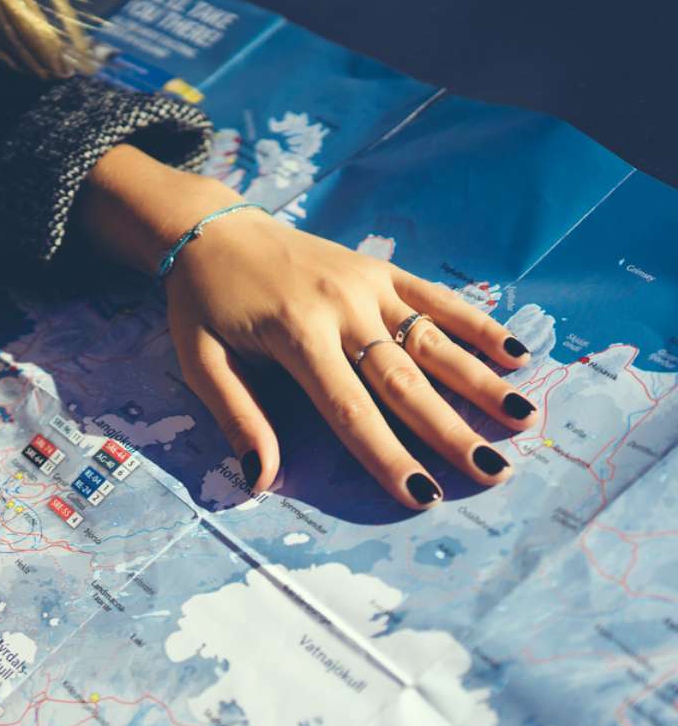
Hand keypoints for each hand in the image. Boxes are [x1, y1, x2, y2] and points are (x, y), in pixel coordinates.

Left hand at [79, 146, 538, 508]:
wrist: (213, 229)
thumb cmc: (203, 304)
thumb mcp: (201, 361)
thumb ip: (237, 417)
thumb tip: (260, 480)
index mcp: (296, 335)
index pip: (349, 408)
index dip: (387, 455)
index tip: (422, 496)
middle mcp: (341, 308)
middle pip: (404, 379)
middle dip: (450, 429)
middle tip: (494, 472)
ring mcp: (367, 284)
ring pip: (431, 339)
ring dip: (479, 379)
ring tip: (523, 417)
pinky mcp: (379, 268)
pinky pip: (434, 299)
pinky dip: (475, 323)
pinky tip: (514, 352)